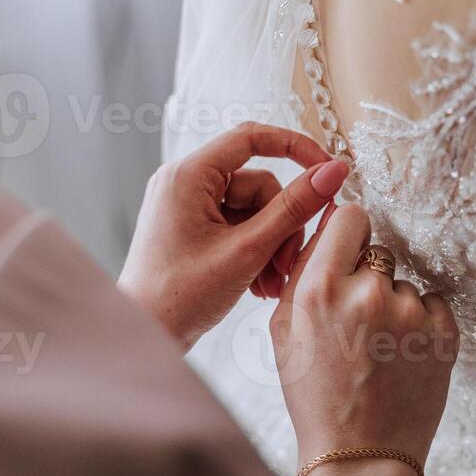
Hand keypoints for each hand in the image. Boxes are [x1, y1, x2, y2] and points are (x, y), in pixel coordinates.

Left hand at [119, 123, 351, 348]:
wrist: (143, 337)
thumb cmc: (178, 297)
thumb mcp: (247, 250)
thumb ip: (294, 208)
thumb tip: (331, 173)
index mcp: (187, 175)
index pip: (252, 137)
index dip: (296, 148)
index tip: (328, 170)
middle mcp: (184, 184)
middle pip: (258, 185)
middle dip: (281, 225)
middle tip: (288, 264)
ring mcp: (186, 207)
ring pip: (252, 211)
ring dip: (270, 245)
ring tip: (272, 282)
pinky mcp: (191, 229)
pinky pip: (237, 227)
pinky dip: (254, 251)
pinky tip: (260, 284)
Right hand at [272, 205, 458, 475]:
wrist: (359, 456)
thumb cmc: (314, 395)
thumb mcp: (286, 331)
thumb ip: (305, 271)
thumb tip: (332, 221)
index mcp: (320, 289)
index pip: (350, 216)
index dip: (349, 235)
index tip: (349, 254)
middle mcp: (368, 294)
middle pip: (379, 252)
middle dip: (369, 277)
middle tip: (359, 322)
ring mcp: (410, 314)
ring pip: (403, 284)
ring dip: (394, 307)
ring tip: (379, 351)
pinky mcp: (444, 333)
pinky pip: (432, 304)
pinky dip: (420, 324)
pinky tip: (401, 357)